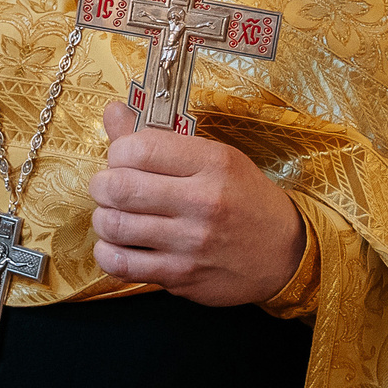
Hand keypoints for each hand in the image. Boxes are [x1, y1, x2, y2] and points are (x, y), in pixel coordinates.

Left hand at [87, 102, 305, 306]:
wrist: (286, 254)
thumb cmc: (244, 199)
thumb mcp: (215, 158)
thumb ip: (158, 138)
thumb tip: (112, 111)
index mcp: (212, 163)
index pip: (139, 147)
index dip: (117, 152)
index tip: (122, 160)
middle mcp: (203, 201)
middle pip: (119, 187)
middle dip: (101, 185)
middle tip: (108, 188)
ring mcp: (192, 243)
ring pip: (114, 226)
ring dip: (104, 219)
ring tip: (115, 216)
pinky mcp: (182, 276)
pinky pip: (121, 265)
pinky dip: (107, 253)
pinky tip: (117, 245)